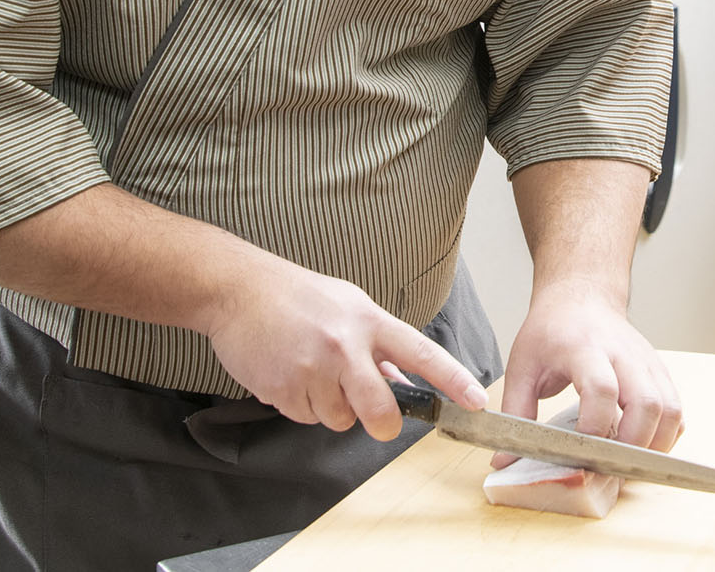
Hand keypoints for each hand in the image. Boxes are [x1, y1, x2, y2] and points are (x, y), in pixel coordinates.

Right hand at [205, 255, 486, 439]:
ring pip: (339, 420)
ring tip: (312, 372)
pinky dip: (301, 405)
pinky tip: (289, 375)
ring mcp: (312, 369)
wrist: (238, 291)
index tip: (476, 402)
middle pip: (380, 412)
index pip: (421, 353)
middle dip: (383, 424)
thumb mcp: (350, 305)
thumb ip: (377, 342)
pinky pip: (305, 418)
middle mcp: (344, 346)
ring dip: (331, 408)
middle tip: (378, 420)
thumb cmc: (298, 297)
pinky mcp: (283, 389)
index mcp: (369, 321)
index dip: (452, 380)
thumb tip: (399, 377)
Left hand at [492, 277, 682, 467]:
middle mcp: (623, 354)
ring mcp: (647, 363)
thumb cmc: (551, 332)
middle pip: (647, 403)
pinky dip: (666, 435)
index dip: (595, 427)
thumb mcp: (522, 367)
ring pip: (671, 409)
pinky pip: (677, 410)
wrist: (582, 297)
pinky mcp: (660, 372)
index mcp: (584, 348)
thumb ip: (515, 414)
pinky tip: (642, 445)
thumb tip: (503, 462)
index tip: (580, 452)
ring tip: (626, 462)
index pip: (602, 389)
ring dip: (654, 445)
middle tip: (609, 466)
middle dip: (632, 445)